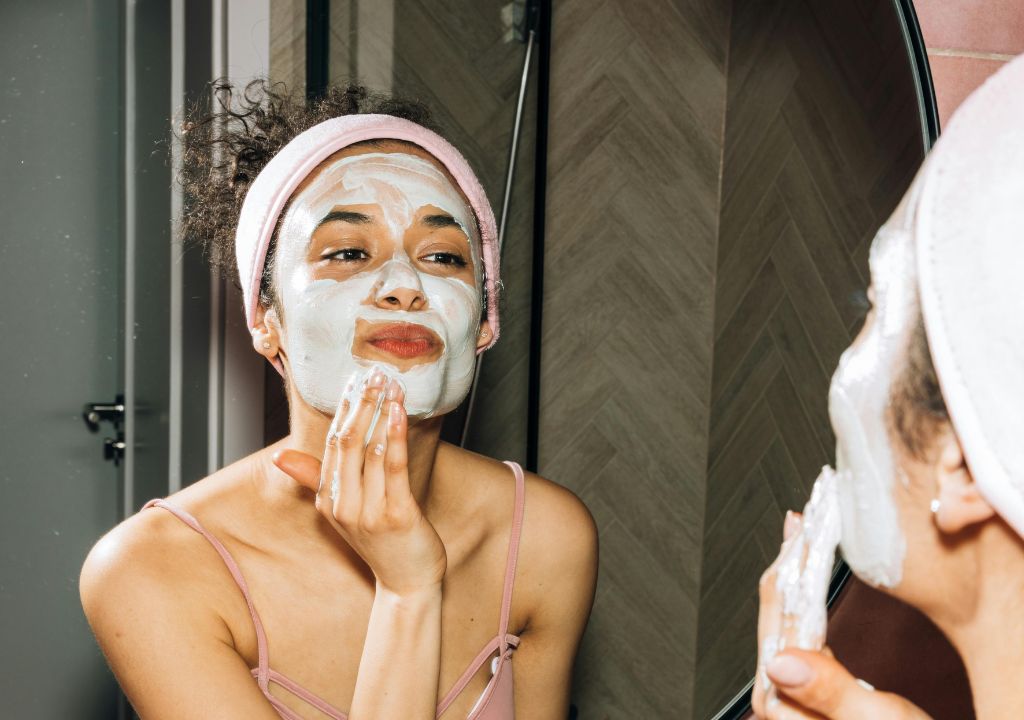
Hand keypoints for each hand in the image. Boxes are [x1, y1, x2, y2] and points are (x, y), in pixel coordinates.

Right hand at [274, 367, 447, 595]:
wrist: (407, 583)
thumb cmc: (381, 544)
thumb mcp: (343, 512)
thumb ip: (316, 479)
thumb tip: (279, 457)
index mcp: (328, 500)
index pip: (332, 446)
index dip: (342, 411)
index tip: (352, 381)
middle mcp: (343, 505)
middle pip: (347, 443)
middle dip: (360, 405)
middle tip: (372, 374)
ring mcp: (369, 512)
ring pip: (370, 450)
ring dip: (380, 413)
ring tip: (389, 385)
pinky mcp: (397, 515)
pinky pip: (393, 468)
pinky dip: (395, 437)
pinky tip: (399, 413)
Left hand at [752, 513, 930, 719]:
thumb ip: (829, 693)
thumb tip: (780, 662)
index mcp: (784, 700)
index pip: (784, 612)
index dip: (797, 561)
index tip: (810, 522)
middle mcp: (778, 696)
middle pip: (778, 608)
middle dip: (792, 555)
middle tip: (807, 511)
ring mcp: (790, 692)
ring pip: (784, 614)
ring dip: (795, 569)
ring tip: (803, 530)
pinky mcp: (807, 691)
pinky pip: (798, 630)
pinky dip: (803, 595)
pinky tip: (807, 577)